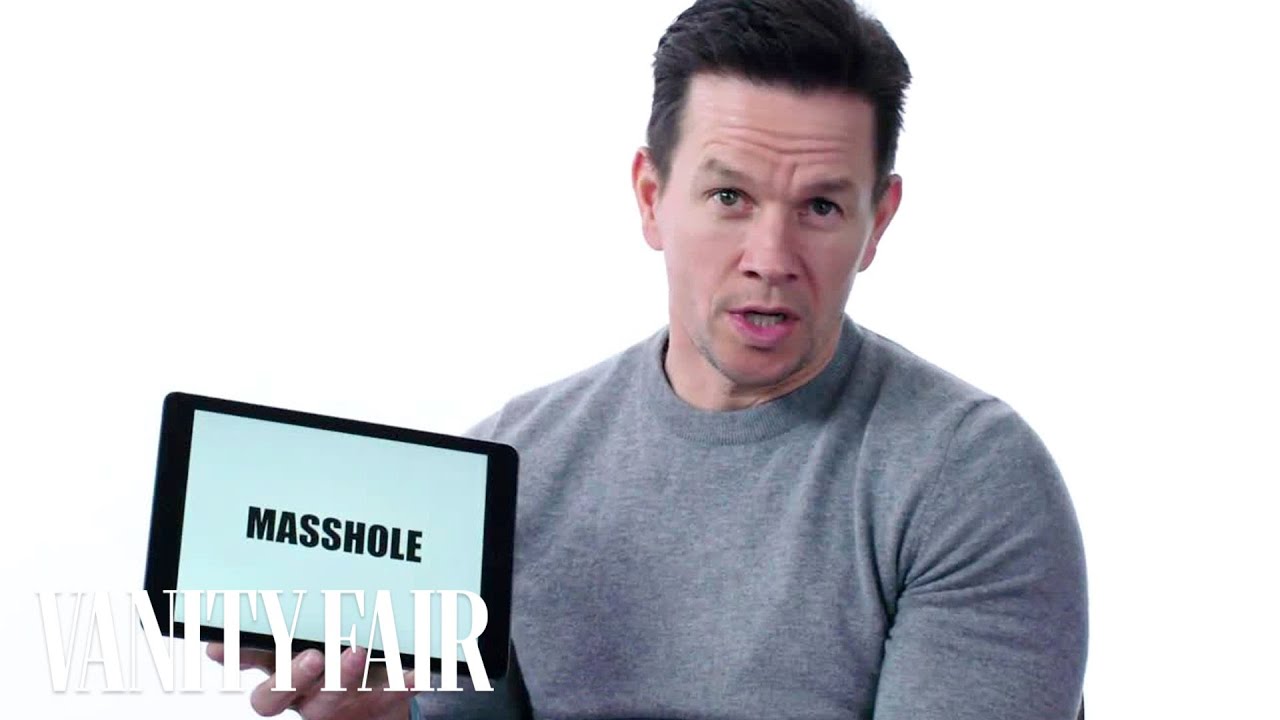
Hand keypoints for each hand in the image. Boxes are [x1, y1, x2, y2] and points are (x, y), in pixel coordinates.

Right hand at [206, 642, 415, 718]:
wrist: (381, 705)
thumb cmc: (338, 664)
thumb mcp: (310, 647)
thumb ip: (286, 632)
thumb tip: (234, 626)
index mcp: (288, 680)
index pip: (258, 680)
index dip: (240, 663)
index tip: (223, 647)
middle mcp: (309, 697)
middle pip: (286, 695)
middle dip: (296, 675)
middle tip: (311, 655)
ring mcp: (343, 705)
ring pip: (334, 698)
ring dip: (344, 675)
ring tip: (357, 651)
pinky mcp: (381, 705)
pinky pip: (391, 696)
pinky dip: (402, 682)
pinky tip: (414, 671)